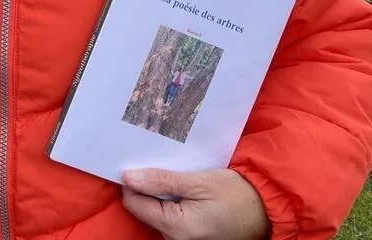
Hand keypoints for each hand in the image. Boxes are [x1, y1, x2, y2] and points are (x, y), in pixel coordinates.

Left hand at [122, 168, 270, 239]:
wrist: (267, 210)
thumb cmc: (236, 195)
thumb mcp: (198, 181)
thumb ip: (162, 181)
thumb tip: (128, 177)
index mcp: (176, 227)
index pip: (134, 203)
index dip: (133, 182)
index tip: (139, 163)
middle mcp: (176, 239)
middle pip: (145, 208)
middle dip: (150, 186)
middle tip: (164, 166)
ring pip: (157, 211)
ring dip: (163, 193)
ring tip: (179, 177)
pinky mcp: (191, 237)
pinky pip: (171, 217)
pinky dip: (173, 201)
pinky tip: (184, 189)